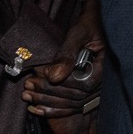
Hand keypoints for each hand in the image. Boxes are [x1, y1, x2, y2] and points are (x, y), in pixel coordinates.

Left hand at [23, 0, 104, 133]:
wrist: (98, 23)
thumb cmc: (90, 24)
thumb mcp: (79, 34)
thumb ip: (67, 54)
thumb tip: (53, 76)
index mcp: (105, 68)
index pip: (81, 84)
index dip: (59, 82)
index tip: (40, 74)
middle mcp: (104, 83)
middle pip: (75, 97)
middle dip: (48, 93)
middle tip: (27, 85)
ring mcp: (98, 91)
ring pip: (72, 105)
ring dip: (47, 102)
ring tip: (27, 95)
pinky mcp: (90, 94)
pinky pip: (73, 108)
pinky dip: (54, 111)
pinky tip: (37, 109)